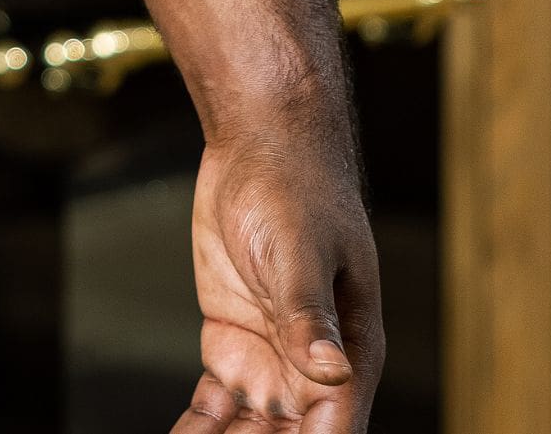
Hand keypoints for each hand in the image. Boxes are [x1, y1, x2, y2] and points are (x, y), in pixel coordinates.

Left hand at [175, 132, 381, 430]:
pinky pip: (217, 404)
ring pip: (251, 430)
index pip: (332, 430)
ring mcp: (270, 356)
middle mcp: (311, 366)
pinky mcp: (232, 340)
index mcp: (350, 352)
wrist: (259, 145)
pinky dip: (201, 427)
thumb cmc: (296, 187)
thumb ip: (310, 315)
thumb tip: (331, 372)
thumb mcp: (298, 251)